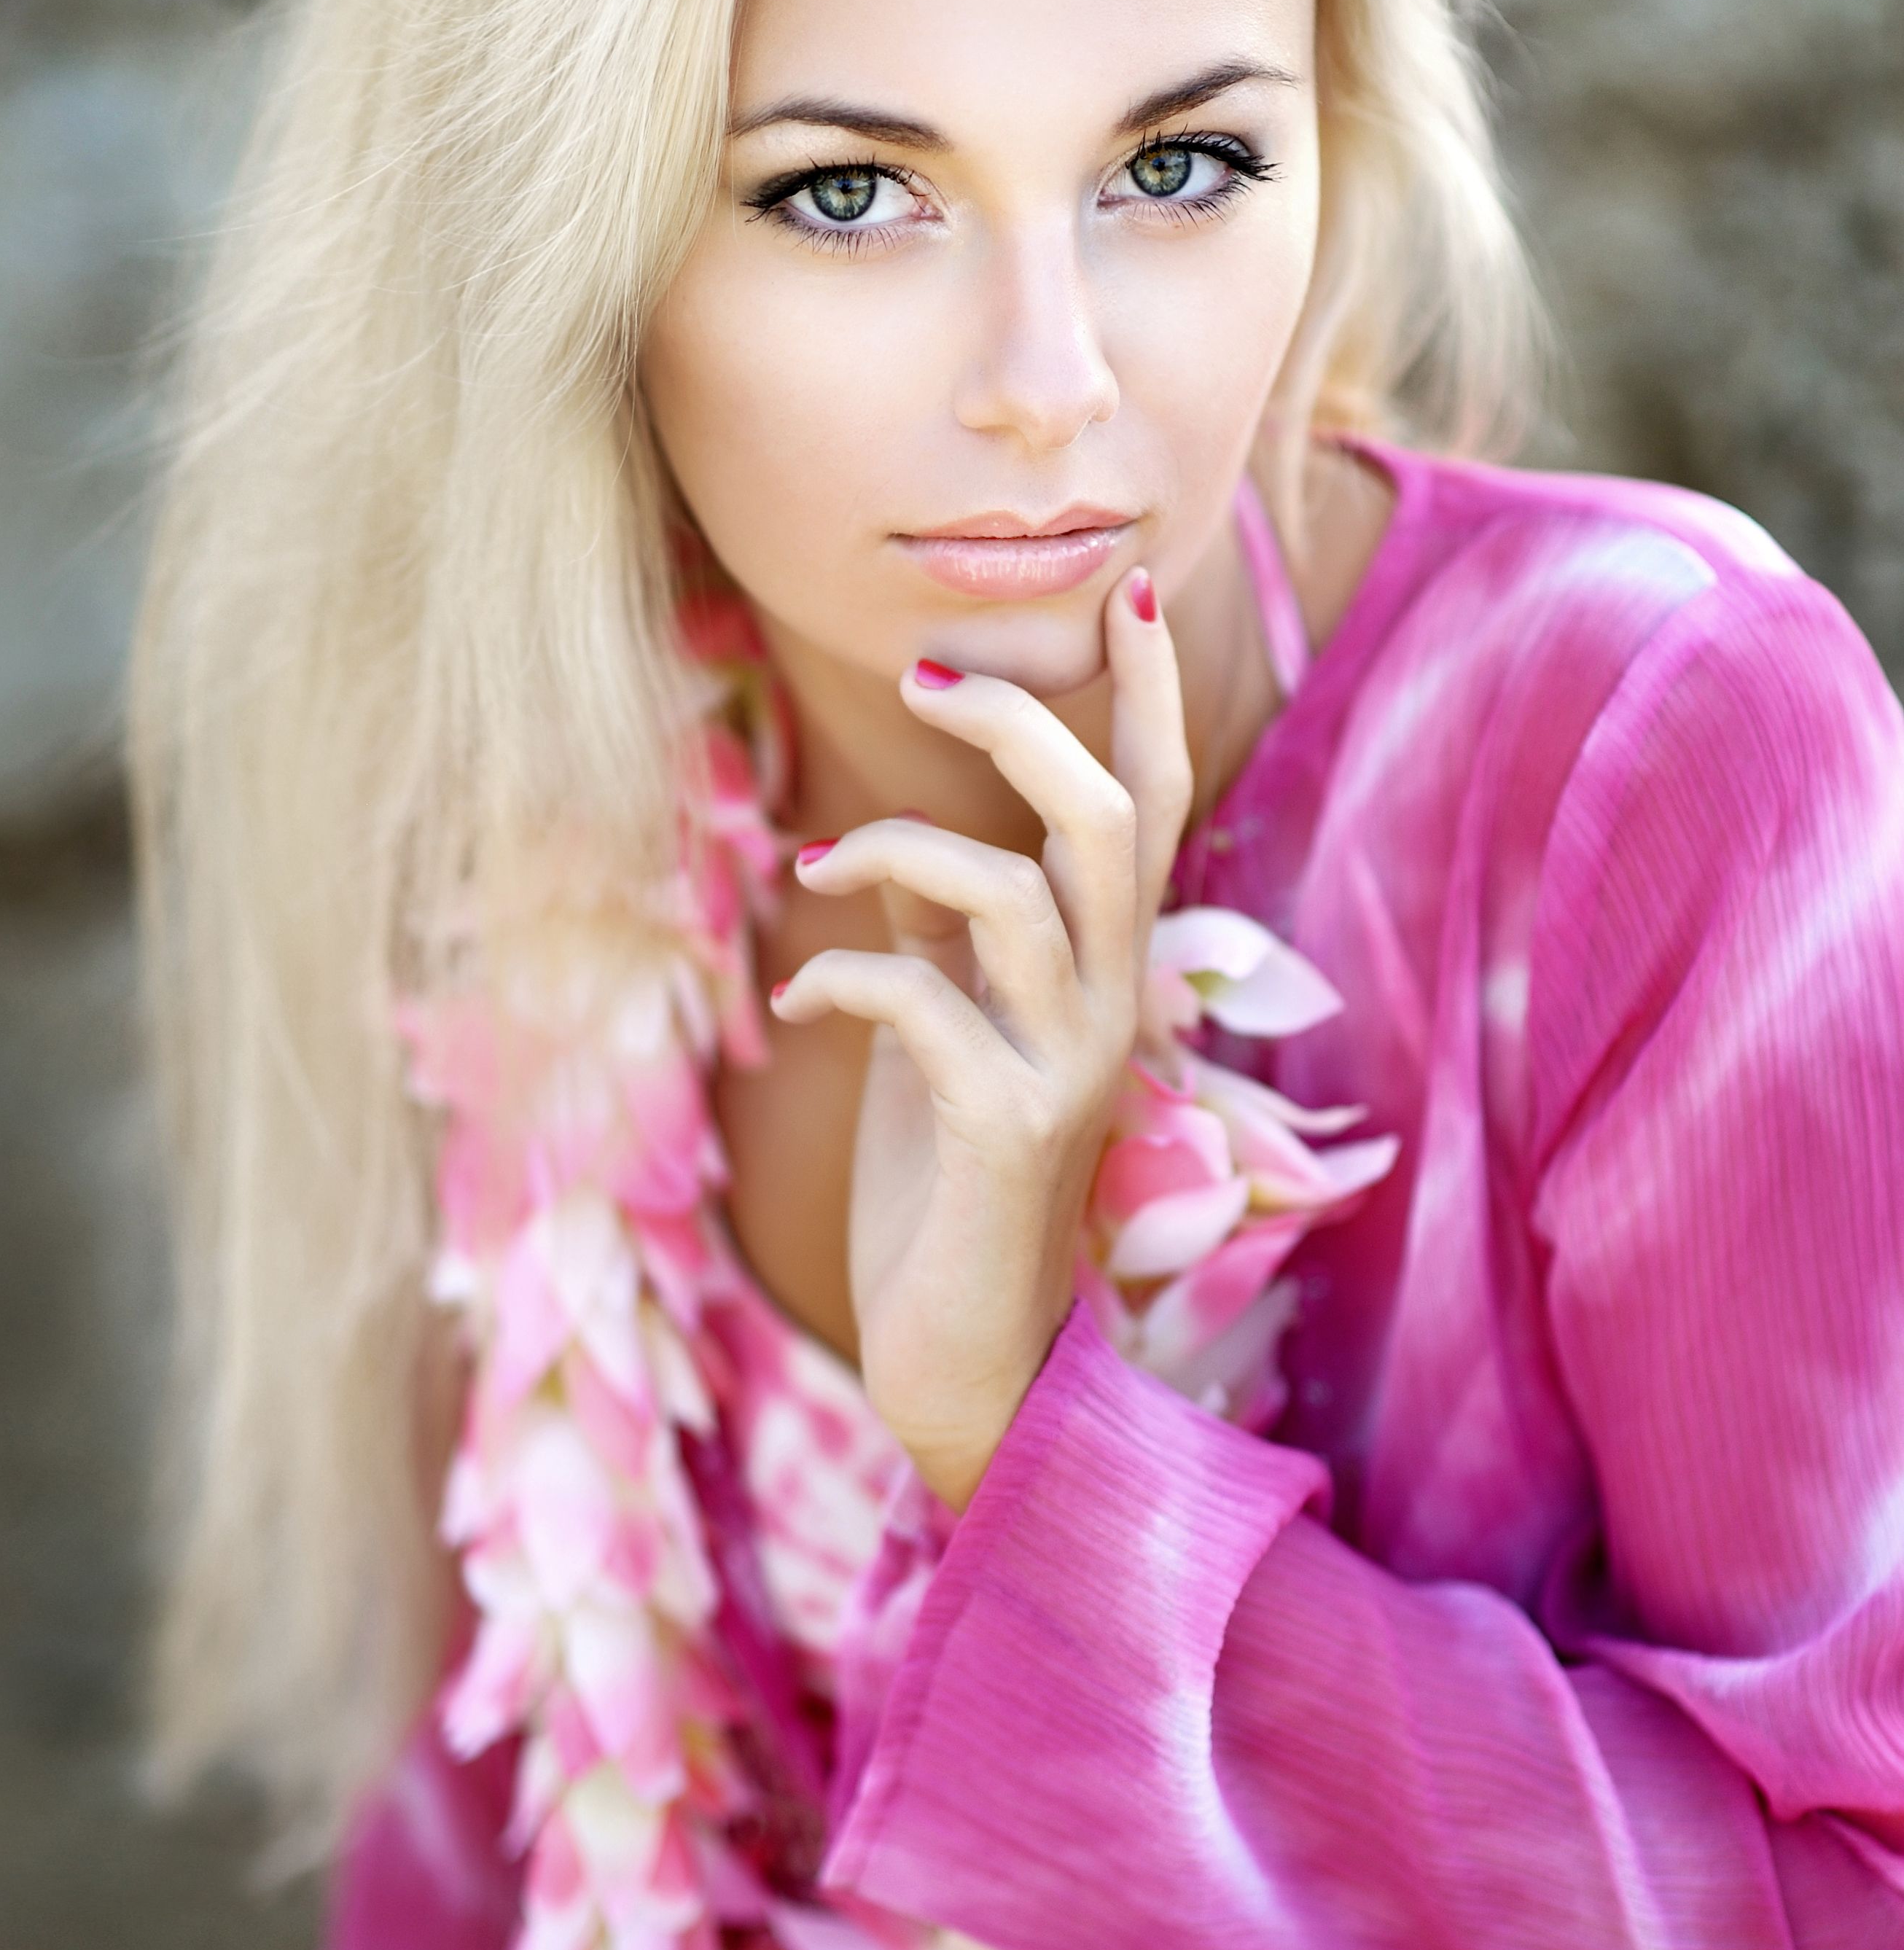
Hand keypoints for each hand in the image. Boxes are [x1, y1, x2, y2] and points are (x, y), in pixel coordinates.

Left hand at [768, 569, 1193, 1507]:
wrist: (973, 1362)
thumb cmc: (950, 1185)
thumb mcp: (953, 1033)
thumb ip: (949, 938)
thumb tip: (887, 846)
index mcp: (1107, 970)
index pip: (1156, 806)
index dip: (1148, 698)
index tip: (1132, 587)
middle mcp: (1114, 1007)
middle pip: (1107, 818)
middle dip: (1019, 724)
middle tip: (925, 678)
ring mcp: (1071, 1072)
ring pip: (1017, 895)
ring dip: (896, 855)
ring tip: (816, 874)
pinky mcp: (1007, 1135)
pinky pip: (925, 1005)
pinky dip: (841, 983)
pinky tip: (793, 1012)